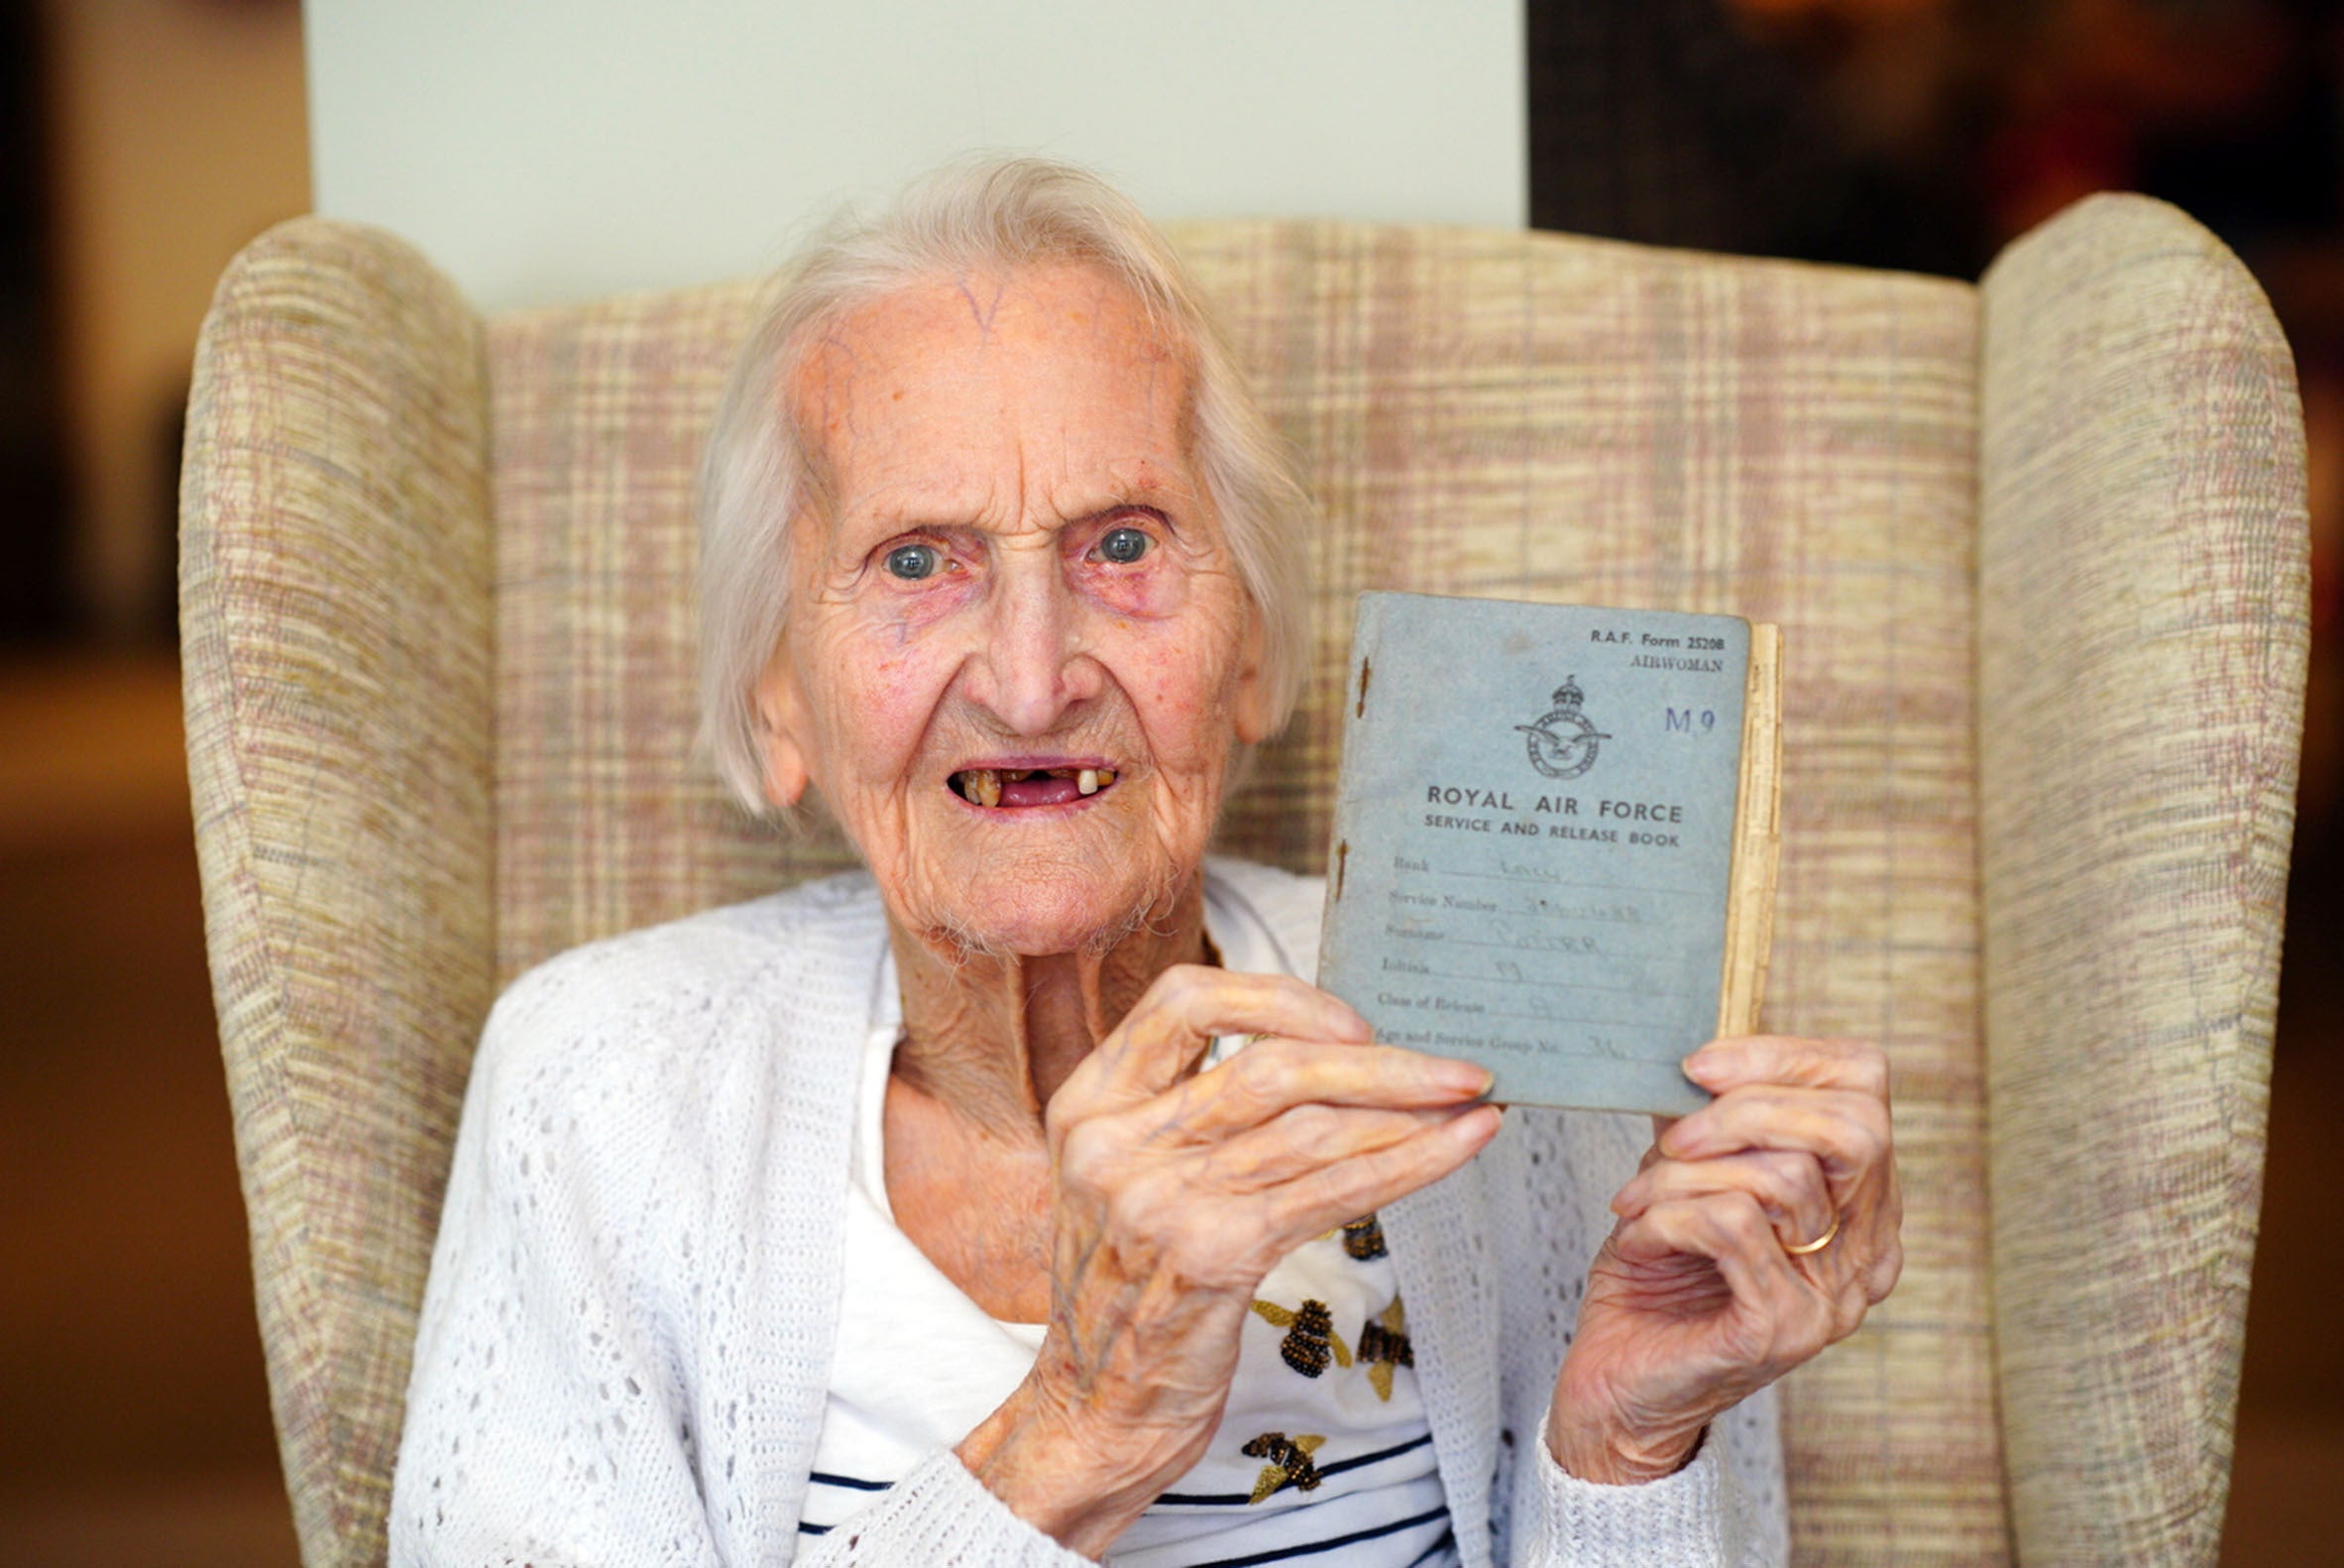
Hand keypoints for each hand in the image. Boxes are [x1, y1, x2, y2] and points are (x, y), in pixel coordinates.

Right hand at [957, 965, 1500, 1553]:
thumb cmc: (1125, 1296)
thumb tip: (1320, 1059)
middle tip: (1453, 1066)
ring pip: (1311, 1125)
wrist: (1091, 1413)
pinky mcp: (1212, 1256)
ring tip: (1472, 1101)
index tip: (1349, 1023)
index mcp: (1090, 1105)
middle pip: (1271, 1063)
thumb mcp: (1121, 1181)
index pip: (1182, 999)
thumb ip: (1186, 1115)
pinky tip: (1456, 1146)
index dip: (1277, 998)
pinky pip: (1332, 1191)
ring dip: (1410, 1108)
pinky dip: (1408, 1163)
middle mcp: (1118, 1143)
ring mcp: (1161, 1199)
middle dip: (1380, 1060)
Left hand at [1546, 1035, 1901, 1483]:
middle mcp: (1868, 1250)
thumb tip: (1706, 1057)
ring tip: (1636, 1199)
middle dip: (1750, 1107)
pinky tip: (1638, 1237)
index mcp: (1859, 1200)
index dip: (1785, 1057)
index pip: (1867, 1087)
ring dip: (1684, 1172)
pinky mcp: (1784, 1328)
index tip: (1699, 1065)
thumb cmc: (1657, 1272)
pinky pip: (1732, 1225)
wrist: (1619, 1383)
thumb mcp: (1689, 1173)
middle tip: (1674, 1133)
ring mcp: (1834, 1296)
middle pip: (1857, 1128)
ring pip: (1782, 1175)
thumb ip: (1715, 1119)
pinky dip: (1669, 1214)